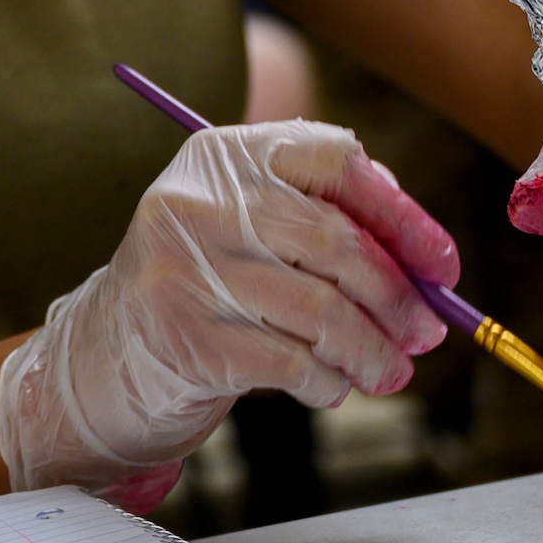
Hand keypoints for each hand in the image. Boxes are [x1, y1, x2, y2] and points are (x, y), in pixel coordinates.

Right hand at [0, 121, 458, 508]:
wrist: (101, 357)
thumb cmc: (202, 288)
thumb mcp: (248, 230)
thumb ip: (322, 218)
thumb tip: (425, 255)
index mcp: (224, 153)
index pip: (334, 159)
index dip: (400, 213)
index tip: (441, 264)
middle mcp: (199, 199)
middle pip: (333, 239)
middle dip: (396, 294)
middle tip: (426, 332)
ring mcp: (184, 266)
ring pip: (319, 308)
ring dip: (371, 349)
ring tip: (391, 372)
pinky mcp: (183, 335)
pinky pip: (289, 360)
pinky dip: (328, 381)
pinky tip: (335, 388)